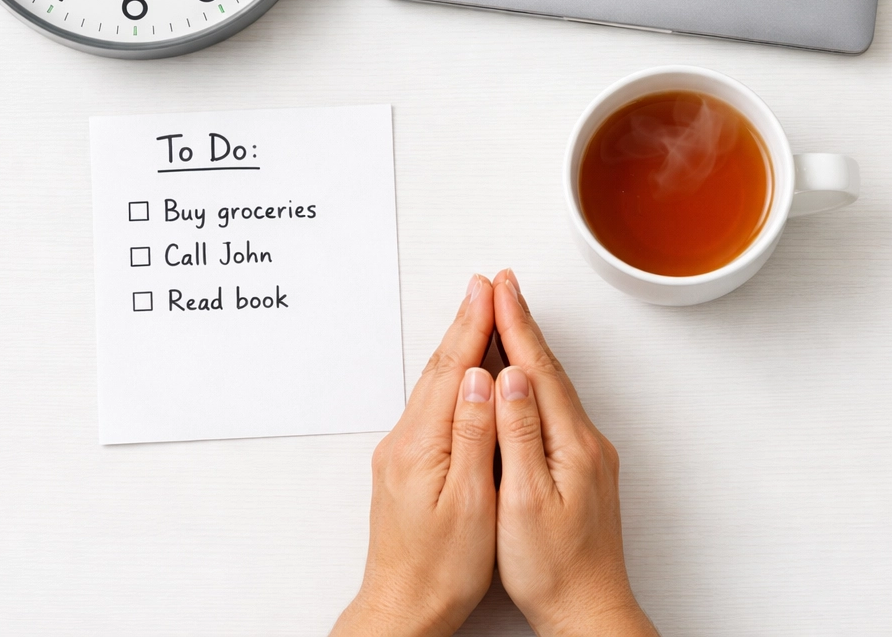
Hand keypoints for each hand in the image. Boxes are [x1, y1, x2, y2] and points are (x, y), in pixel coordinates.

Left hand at [331, 275, 497, 636]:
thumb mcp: (469, 505)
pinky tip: (461, 372)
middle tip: (484, 287)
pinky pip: (431, 403)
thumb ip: (473, 435)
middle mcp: (405, 440)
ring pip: (434, 383)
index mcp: (422, 445)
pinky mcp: (406, 463)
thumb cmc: (441, 570)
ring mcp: (402, 451)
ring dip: (456, 345)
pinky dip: (449, 376)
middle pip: (439, 368)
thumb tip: (479, 379)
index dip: (474, 326)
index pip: (452, 370)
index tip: (490, 290)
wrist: (402, 608)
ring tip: (476, 315)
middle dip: (464, 323)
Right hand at [492, 270, 658, 636]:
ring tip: (509, 317)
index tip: (499, 288)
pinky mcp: (582, 467)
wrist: (590, 613)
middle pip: (548, 368)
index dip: (515, 324)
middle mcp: (585, 441)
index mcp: (571, 444)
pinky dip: (536, 378)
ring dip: (530, 347)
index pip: (537, 368)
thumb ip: (519, 435)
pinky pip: (554, 405)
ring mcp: (586, 453)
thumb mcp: (524, 502)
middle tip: (503, 286)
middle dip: (523, 323)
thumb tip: (512, 378)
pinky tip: (524, 377)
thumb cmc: (552, 569)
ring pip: (552, 385)